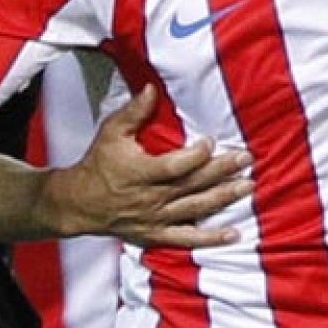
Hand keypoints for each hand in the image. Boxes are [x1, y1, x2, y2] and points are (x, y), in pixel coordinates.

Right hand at [53, 84, 252, 245]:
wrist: (80, 203)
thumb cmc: (98, 164)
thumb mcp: (111, 132)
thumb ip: (134, 111)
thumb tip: (152, 89)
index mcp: (140, 173)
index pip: (174, 166)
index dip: (195, 155)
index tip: (211, 141)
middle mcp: (151, 198)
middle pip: (193, 185)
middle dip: (222, 171)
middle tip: (246, 160)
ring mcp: (156, 219)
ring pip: (196, 209)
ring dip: (224, 198)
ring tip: (248, 186)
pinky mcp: (158, 235)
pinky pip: (188, 239)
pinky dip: (211, 238)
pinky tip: (234, 233)